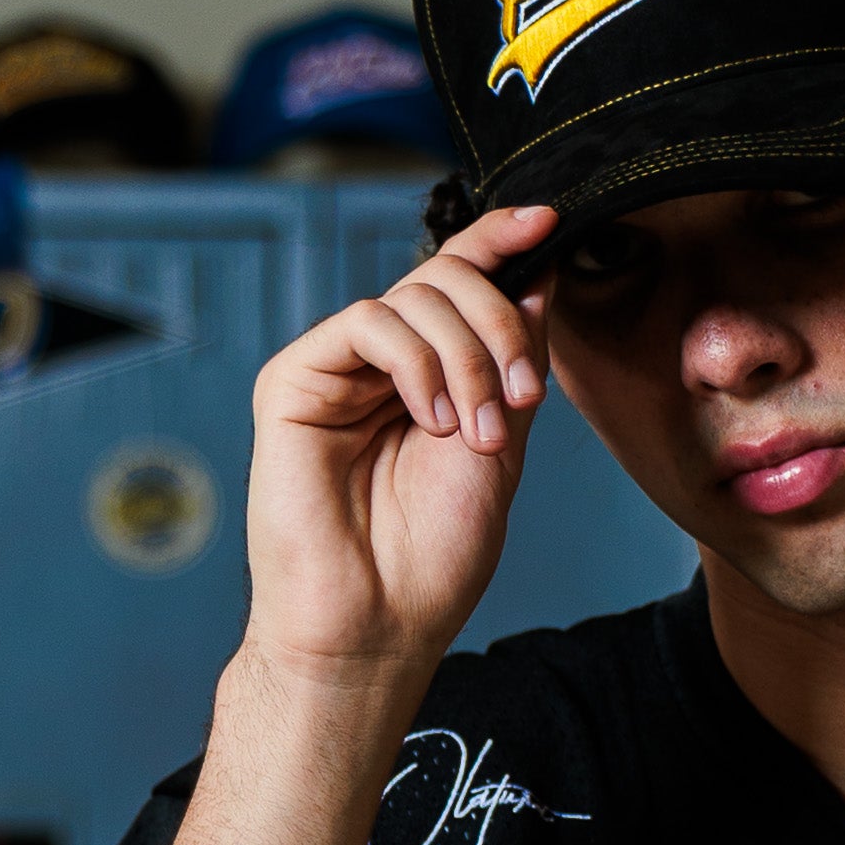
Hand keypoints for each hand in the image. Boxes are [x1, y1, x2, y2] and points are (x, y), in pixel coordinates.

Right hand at [240, 206, 555, 681]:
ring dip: (468, 355)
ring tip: (477, 432)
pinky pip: (367, 321)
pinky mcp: (294, 380)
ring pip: (415, 295)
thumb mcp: (501, 443)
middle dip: (500, 325)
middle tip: (521, 397)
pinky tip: (430, 416)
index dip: (500, 241)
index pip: (461, 284)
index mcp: (431, 376)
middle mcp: (382, 365)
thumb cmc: (434, 557)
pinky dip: (415, 360)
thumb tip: (536, 271)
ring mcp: (336, 370)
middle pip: (446, 278)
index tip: (550, 220)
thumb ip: (514, 359)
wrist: (379, 623)